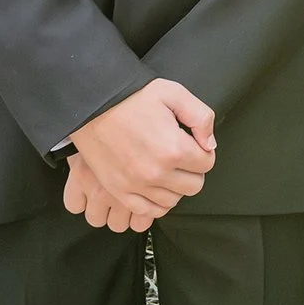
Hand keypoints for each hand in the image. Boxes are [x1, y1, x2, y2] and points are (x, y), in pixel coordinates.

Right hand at [67, 79, 216, 221]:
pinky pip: (148, 211)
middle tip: (182, 157)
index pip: (207, 163)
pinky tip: (155, 187)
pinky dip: (156, 202)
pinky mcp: (119, 191)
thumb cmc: (132, 97)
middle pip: (193, 186)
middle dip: (193, 171)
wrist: (93, 105)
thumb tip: (209, 143)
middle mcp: (157, 172)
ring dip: (175, 186)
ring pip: (173, 200)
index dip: (204, 152)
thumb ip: (201, 117)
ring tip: (167, 169)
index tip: (194, 145)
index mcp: (174, 148)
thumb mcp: (174, 93)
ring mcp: (137, 185)